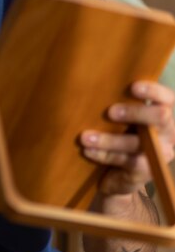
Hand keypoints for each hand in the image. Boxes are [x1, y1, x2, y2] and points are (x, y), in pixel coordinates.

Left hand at [80, 81, 174, 195]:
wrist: (124, 172)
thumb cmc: (123, 131)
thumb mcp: (126, 115)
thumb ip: (121, 100)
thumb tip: (96, 79)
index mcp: (164, 113)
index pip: (167, 98)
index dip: (153, 91)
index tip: (133, 87)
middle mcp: (168, 132)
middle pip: (160, 118)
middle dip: (135, 112)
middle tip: (110, 111)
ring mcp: (158, 154)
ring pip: (135, 143)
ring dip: (108, 140)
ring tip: (85, 137)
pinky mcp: (145, 171)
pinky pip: (123, 160)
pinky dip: (102, 155)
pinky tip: (87, 150)